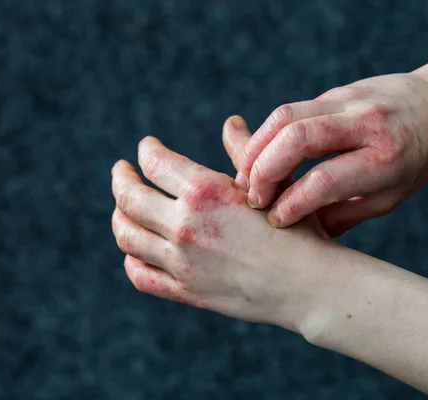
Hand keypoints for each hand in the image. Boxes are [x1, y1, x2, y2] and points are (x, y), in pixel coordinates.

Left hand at [110, 134, 330, 331]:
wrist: (308, 284)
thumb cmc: (299, 228)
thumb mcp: (273, 184)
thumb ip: (244, 152)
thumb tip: (231, 122)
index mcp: (205, 191)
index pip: (155, 162)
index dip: (145, 150)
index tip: (145, 147)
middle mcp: (185, 225)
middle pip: (129, 197)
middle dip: (120, 178)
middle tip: (121, 171)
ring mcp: (181, 261)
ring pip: (127, 235)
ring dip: (119, 216)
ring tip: (123, 207)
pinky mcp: (186, 291)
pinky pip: (140, 275)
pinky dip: (131, 258)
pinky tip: (135, 250)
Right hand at [235, 72, 427, 235]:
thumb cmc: (418, 160)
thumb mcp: (391, 196)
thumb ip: (345, 213)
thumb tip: (302, 234)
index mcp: (385, 159)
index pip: (325, 180)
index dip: (292, 204)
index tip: (276, 220)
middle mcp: (366, 123)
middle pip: (297, 138)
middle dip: (264, 171)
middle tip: (253, 197)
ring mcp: (349, 99)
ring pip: (286, 115)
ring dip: (256, 148)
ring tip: (246, 176)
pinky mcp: (335, 91)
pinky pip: (292, 109)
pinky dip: (268, 133)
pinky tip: (262, 155)